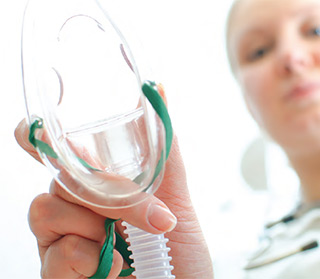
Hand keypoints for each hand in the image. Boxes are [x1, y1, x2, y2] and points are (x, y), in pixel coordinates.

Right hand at [15, 118, 213, 278]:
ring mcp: (63, 243)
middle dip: (102, 190)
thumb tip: (160, 89)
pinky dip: (89, 258)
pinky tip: (114, 267)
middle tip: (141, 210)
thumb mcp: (175, 193)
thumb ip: (162, 147)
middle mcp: (75, 212)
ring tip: (125, 243)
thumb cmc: (179, 249)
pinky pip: (55, 254)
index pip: (55, 156)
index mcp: (98, 189)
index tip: (38, 130)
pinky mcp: (58, 274)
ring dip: (95, 224)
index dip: (38, 139)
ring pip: (46, 210)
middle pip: (54, 177)